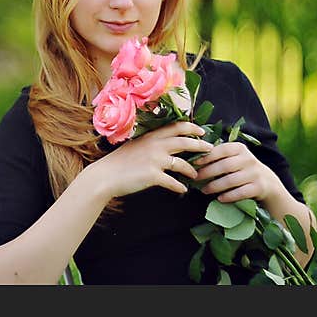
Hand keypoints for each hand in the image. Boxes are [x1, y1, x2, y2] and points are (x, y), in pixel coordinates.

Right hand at [84, 121, 212, 199]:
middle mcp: (155, 145)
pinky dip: (180, 187)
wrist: (105, 175)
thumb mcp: (135, 145)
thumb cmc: (119, 162)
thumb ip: (151, 144)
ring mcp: (154, 161)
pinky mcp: (153, 176)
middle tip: (210, 150)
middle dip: (200, 146)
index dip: (191, 128)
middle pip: (184, 142)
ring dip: (192, 170)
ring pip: (182, 163)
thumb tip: (166, 146)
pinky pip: (173, 182)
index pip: (176, 127)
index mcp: (151, 136)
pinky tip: (182, 189)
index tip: (201, 132)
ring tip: (196, 175)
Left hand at [191, 141, 285, 202]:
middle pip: (224, 166)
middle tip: (196, 178)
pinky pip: (241, 192)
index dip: (207, 156)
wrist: (267, 182)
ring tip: (204, 190)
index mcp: (240, 148)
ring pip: (231, 180)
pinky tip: (220, 199)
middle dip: (208, 172)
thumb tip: (193, 159)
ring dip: (215, 186)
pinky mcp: (259, 187)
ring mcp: (255, 173)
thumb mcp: (234, 157)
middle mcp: (249, 159)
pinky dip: (229, 196)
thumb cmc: (242, 168)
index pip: (221, 150)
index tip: (194, 163)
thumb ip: (218, 156)